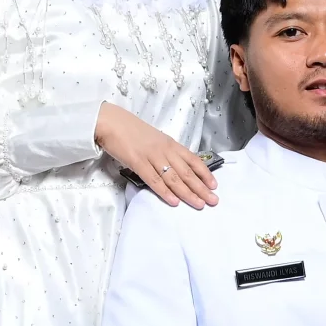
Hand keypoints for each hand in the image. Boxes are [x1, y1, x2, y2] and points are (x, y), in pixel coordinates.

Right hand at [96, 103, 218, 207]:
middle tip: (213, 201)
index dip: (205, 174)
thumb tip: (176, 167)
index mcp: (170, 144)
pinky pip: (154, 180)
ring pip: (174, 178)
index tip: (214, 186)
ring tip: (199, 204)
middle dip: (201, 188)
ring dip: (187, 193)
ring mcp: (152, 156)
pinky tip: (174, 202)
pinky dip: (165, 192)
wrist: (111, 122)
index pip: (193, 159)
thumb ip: (165, 152)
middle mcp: (165, 150)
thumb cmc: (131, 131)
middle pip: (187, 172)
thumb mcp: (154, 139)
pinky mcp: (137, 162)